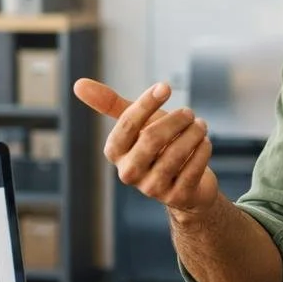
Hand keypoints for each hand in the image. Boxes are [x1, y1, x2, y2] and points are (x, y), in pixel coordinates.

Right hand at [73, 78, 218, 216]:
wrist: (185, 183)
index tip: (165, 87)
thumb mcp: (136, 124)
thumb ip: (110, 104)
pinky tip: (205, 142)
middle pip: (151, 139)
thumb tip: (77, 84)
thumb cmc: (158, 147)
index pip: (127, 124)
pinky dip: (202, 151)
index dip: (146, 103)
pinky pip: (193, 169)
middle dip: (175, 120)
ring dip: (193, 134)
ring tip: (200, 125)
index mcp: (115, 153)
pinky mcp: (177, 197)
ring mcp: (152, 188)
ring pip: (175, 154)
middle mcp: (129, 173)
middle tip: (189, 112)